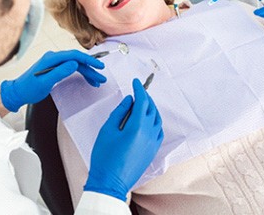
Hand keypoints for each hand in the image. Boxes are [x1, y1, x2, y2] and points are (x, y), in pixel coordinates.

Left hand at [0, 50, 105, 111]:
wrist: (18, 92)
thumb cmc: (29, 88)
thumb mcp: (44, 82)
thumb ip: (59, 72)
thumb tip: (74, 64)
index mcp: (51, 59)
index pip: (74, 56)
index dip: (88, 60)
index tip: (98, 66)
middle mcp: (54, 58)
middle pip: (77, 60)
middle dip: (90, 68)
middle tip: (101, 77)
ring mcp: (55, 63)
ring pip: (76, 65)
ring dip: (87, 72)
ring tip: (97, 81)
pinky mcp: (56, 68)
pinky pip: (72, 68)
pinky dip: (81, 73)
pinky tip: (88, 79)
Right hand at [84, 79, 163, 200]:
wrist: (110, 182)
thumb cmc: (104, 156)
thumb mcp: (107, 130)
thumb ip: (119, 112)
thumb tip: (129, 100)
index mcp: (137, 127)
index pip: (142, 101)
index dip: (139, 89)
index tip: (136, 81)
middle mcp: (149, 133)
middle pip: (151, 108)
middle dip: (145, 97)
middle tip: (137, 90)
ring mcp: (153, 143)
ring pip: (157, 119)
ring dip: (151, 108)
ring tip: (141, 103)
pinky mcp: (153, 151)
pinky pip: (158, 130)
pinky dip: (154, 120)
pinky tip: (147, 119)